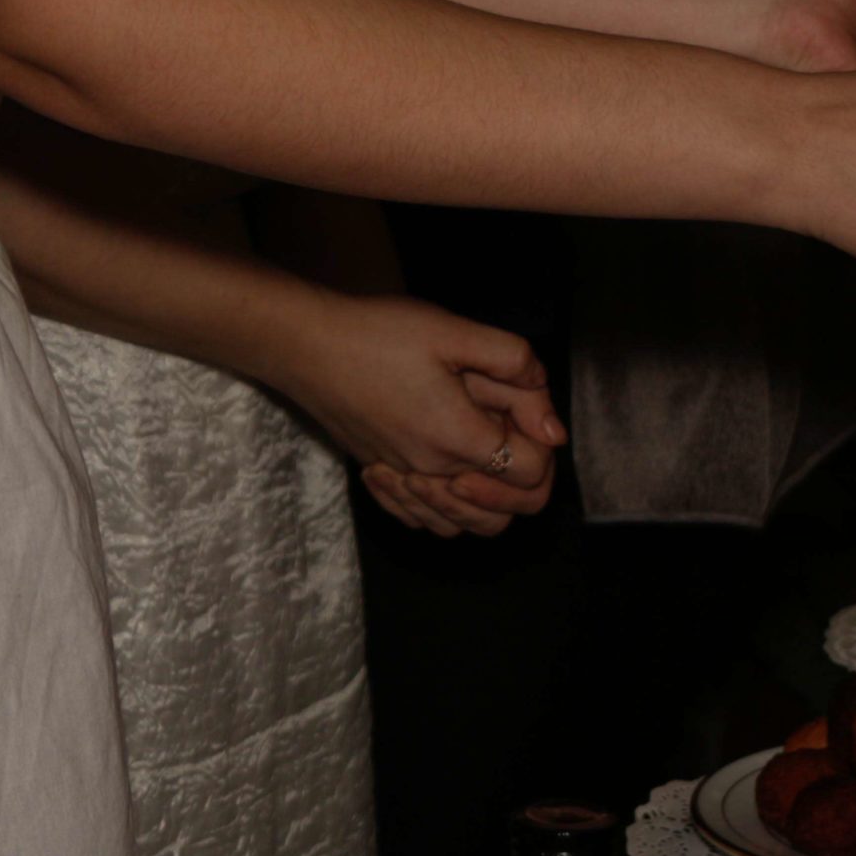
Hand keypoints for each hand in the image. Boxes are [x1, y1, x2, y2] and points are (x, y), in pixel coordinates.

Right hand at [265, 293, 563, 536]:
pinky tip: (444, 466)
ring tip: (481, 447)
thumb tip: (551, 420)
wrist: (304, 344)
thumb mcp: (455, 331)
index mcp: (457, 439)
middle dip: (522, 481)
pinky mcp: (377, 475)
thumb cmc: (379, 333)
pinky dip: (442, 505)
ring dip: (483, 497)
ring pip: (460, 525)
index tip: (527, 406)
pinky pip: (420, 518)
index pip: (532, 476)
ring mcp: (400, 480)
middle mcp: (430, 472)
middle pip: (503, 515)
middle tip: (511, 429)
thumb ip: (514, 364)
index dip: (543, 443)